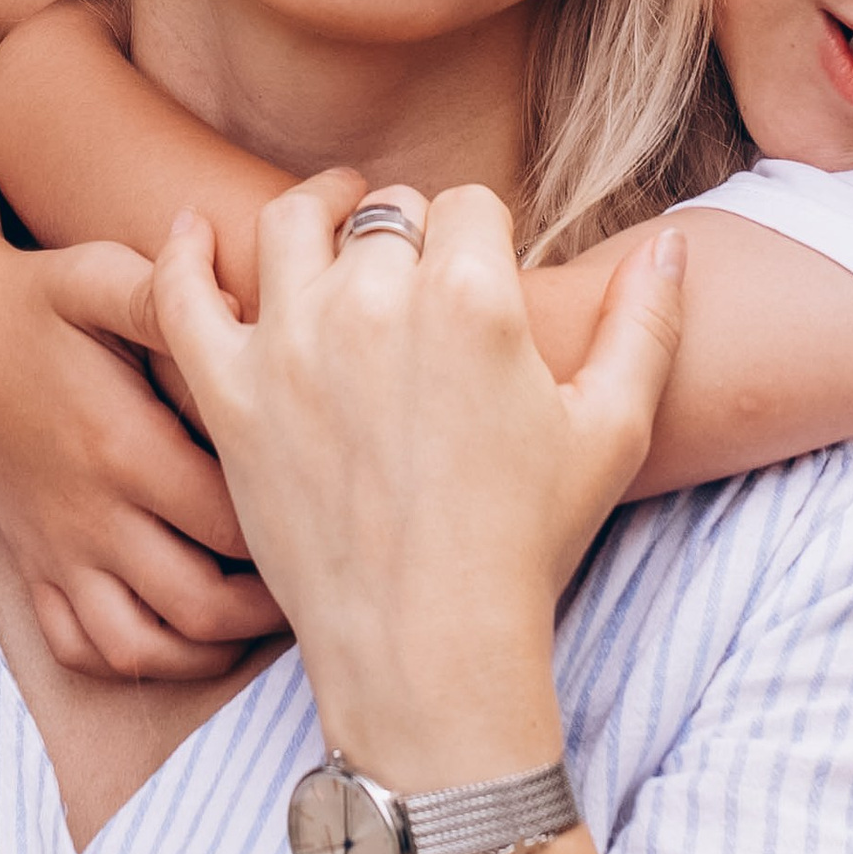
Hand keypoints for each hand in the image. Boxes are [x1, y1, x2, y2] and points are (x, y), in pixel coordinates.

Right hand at [0, 237, 279, 682]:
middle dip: (269, 610)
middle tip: (318, 579)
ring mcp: (58, 549)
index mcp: (122, 447)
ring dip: (206, 651)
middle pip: (198, 604)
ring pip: (138, 648)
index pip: (232, 522)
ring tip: (256, 621)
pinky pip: (79, 649)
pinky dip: (133, 660)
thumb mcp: (100, 277)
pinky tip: (180, 635)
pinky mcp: (34, 564)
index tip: (337, 517)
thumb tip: (242, 293)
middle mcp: (90, 514)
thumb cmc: (38, 299)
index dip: (295, 532)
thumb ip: (171, 295)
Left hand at [152, 178, 683, 787]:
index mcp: (473, 296)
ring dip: (315, 213)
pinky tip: (195, 232)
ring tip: (329, 224)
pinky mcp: (230, 393)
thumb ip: (647, 324)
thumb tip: (671, 247)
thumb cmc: (528, 543)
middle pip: (387, 213)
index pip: (469, 205)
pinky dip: (182, 253)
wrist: (431, 648)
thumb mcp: (614, 429)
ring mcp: (292, 343)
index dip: (480, 235)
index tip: (478, 278)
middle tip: (413, 283)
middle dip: (408, 236)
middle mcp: (376, 301)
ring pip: (291, 224)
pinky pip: (181, 294)